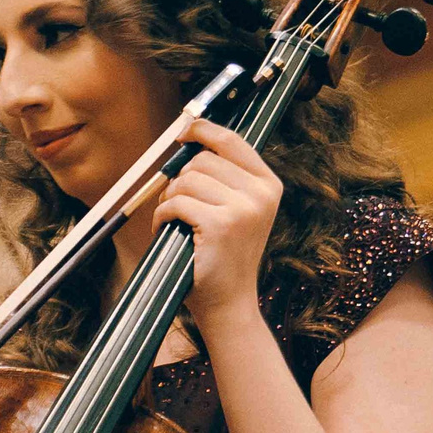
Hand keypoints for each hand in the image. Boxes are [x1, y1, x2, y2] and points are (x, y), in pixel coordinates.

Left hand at [152, 121, 279, 330]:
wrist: (230, 303)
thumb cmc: (225, 255)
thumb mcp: (239, 210)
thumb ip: (226, 177)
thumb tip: (192, 137)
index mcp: (268, 185)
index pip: (232, 141)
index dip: (203, 130)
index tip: (183, 131)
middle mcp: (261, 195)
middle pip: (202, 160)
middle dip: (181, 179)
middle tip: (177, 202)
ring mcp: (243, 209)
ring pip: (186, 181)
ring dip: (170, 199)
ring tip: (175, 220)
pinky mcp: (220, 225)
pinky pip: (176, 203)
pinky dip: (163, 215)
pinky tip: (168, 230)